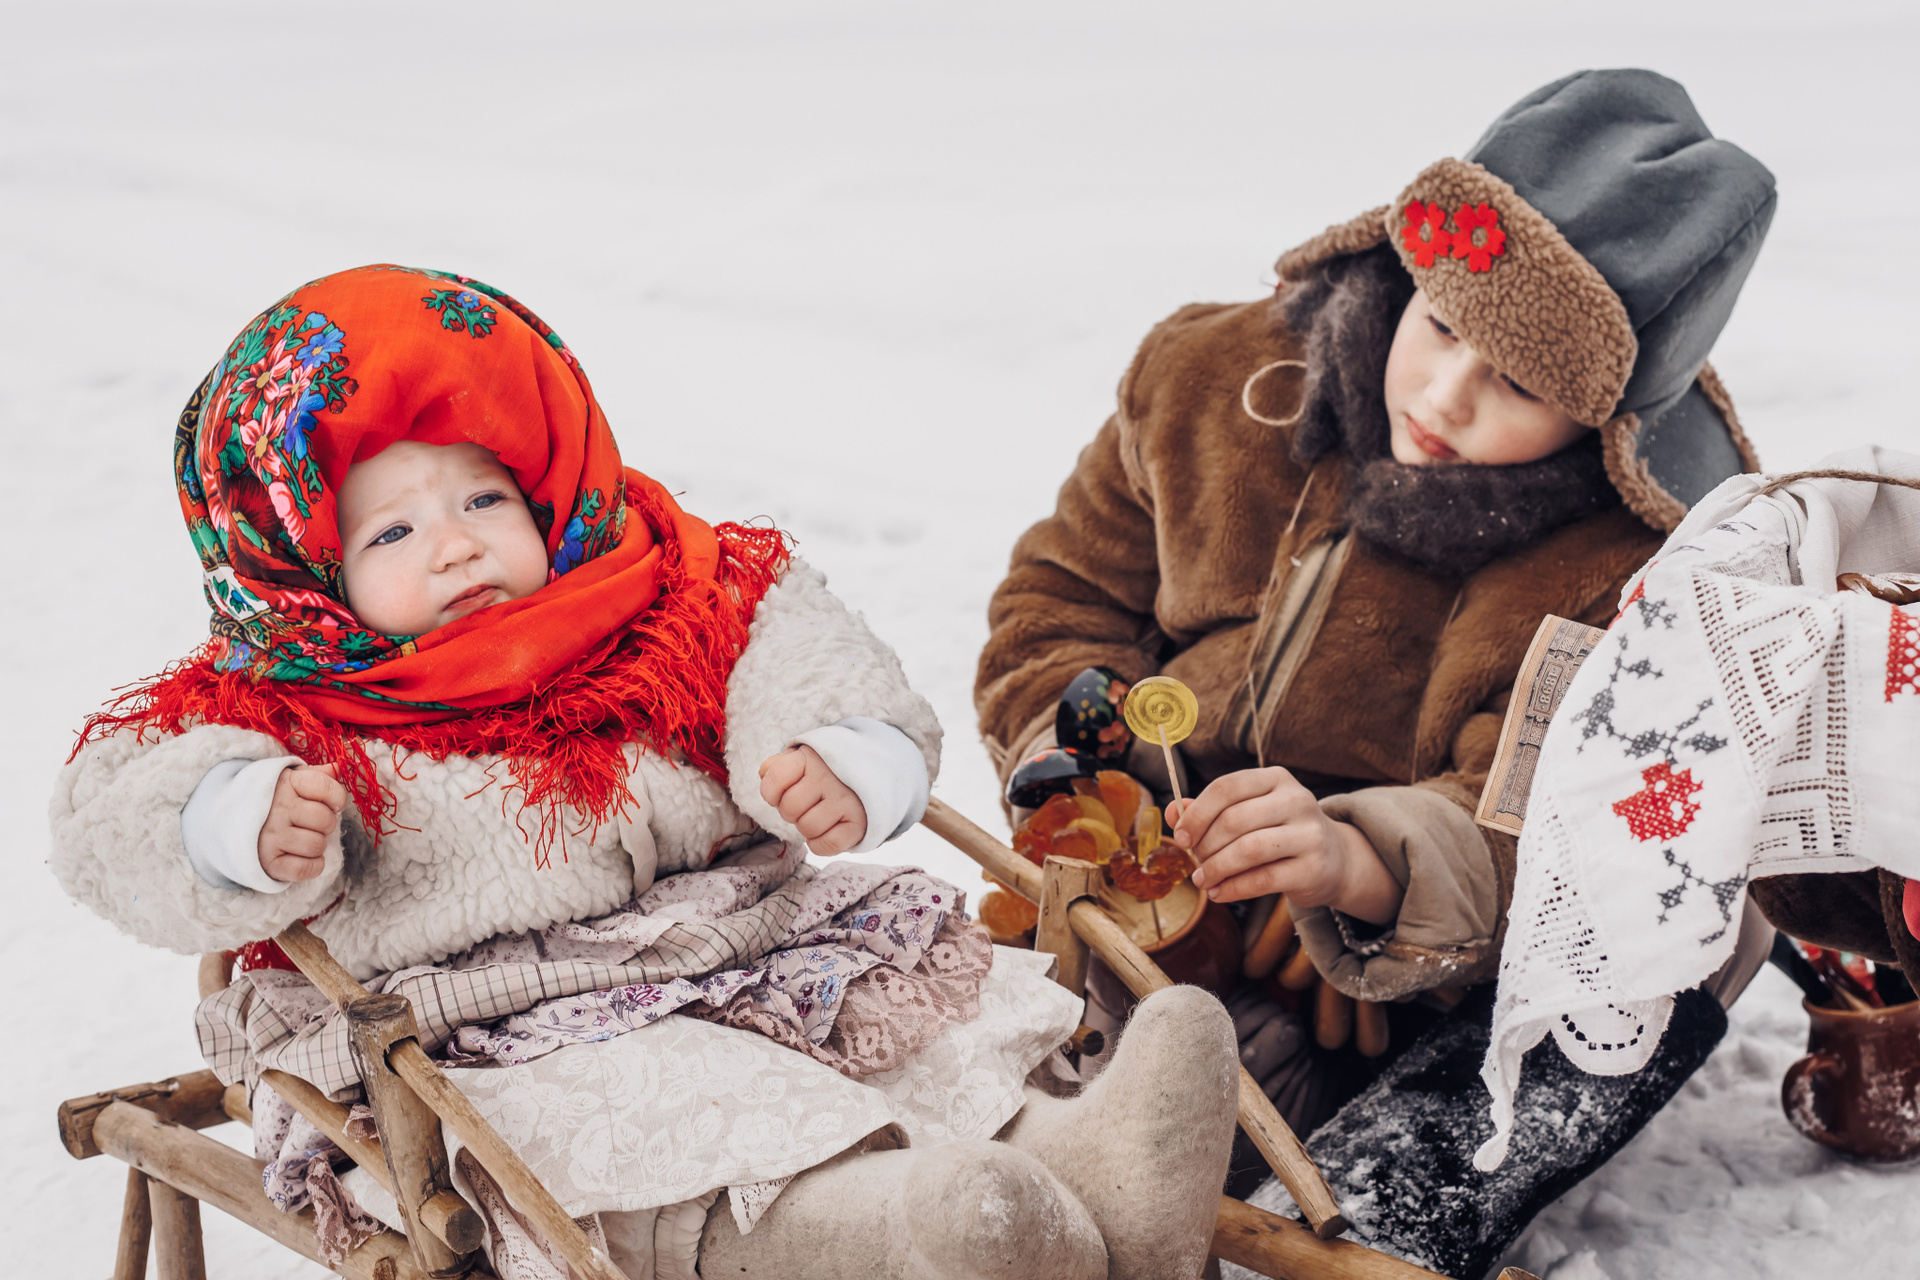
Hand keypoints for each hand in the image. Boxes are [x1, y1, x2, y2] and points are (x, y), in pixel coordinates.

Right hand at [258, 763, 346, 883]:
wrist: (229, 822)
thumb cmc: (272, 800)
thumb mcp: (290, 780)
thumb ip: (316, 775)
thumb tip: (337, 768)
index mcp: (285, 784)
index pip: (327, 788)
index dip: (336, 798)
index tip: (329, 803)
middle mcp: (276, 809)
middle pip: (326, 820)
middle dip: (326, 824)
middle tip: (312, 823)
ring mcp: (270, 837)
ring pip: (317, 845)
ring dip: (318, 845)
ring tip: (304, 837)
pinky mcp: (268, 862)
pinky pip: (305, 869)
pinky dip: (312, 866)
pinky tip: (303, 856)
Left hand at [758, 746, 867, 855]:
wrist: (873, 772)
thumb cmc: (828, 769)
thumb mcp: (803, 758)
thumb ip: (779, 765)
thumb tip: (764, 773)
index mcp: (810, 758)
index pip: (774, 778)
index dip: (772, 792)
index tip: (785, 791)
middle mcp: (829, 777)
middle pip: (789, 809)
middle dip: (792, 812)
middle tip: (806, 805)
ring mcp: (846, 800)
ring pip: (808, 828)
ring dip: (808, 828)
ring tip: (819, 815)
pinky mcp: (859, 823)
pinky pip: (827, 845)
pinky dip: (821, 844)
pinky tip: (827, 830)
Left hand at [1169, 767, 1402, 923]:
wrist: (1334, 860)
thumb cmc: (1279, 832)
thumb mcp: (1249, 813)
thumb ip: (1209, 811)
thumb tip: (1173, 812)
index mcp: (1276, 779)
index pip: (1227, 787)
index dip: (1197, 813)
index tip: (1181, 836)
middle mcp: (1297, 800)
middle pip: (1235, 820)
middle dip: (1205, 845)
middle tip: (1195, 862)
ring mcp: (1309, 833)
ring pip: (1248, 849)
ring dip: (1217, 868)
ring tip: (1203, 880)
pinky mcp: (1313, 868)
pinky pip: (1263, 878)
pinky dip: (1234, 888)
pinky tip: (1219, 893)